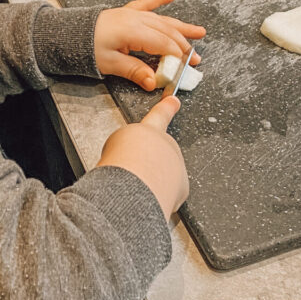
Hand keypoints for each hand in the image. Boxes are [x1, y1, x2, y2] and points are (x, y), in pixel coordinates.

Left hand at [94, 0, 204, 90]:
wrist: (69, 33)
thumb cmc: (86, 48)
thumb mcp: (110, 64)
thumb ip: (134, 71)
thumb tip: (153, 83)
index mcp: (133, 31)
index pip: (163, 44)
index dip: (177, 56)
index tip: (186, 68)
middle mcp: (137, 19)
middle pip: (167, 32)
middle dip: (184, 46)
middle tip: (196, 59)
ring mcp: (133, 13)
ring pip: (163, 20)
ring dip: (181, 27)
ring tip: (199, 32)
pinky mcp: (127, 11)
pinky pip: (147, 3)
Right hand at [97, 95, 187, 217]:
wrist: (136, 181)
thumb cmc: (124, 161)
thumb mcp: (117, 142)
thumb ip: (129, 145)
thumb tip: (132, 157)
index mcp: (151, 129)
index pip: (160, 115)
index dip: (166, 108)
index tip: (174, 101)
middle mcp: (169, 144)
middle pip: (161, 154)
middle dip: (149, 164)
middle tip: (131, 171)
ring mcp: (178, 165)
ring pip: (166, 174)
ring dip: (153, 181)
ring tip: (137, 186)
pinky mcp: (183, 187)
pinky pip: (170, 193)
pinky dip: (160, 197)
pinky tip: (149, 198)